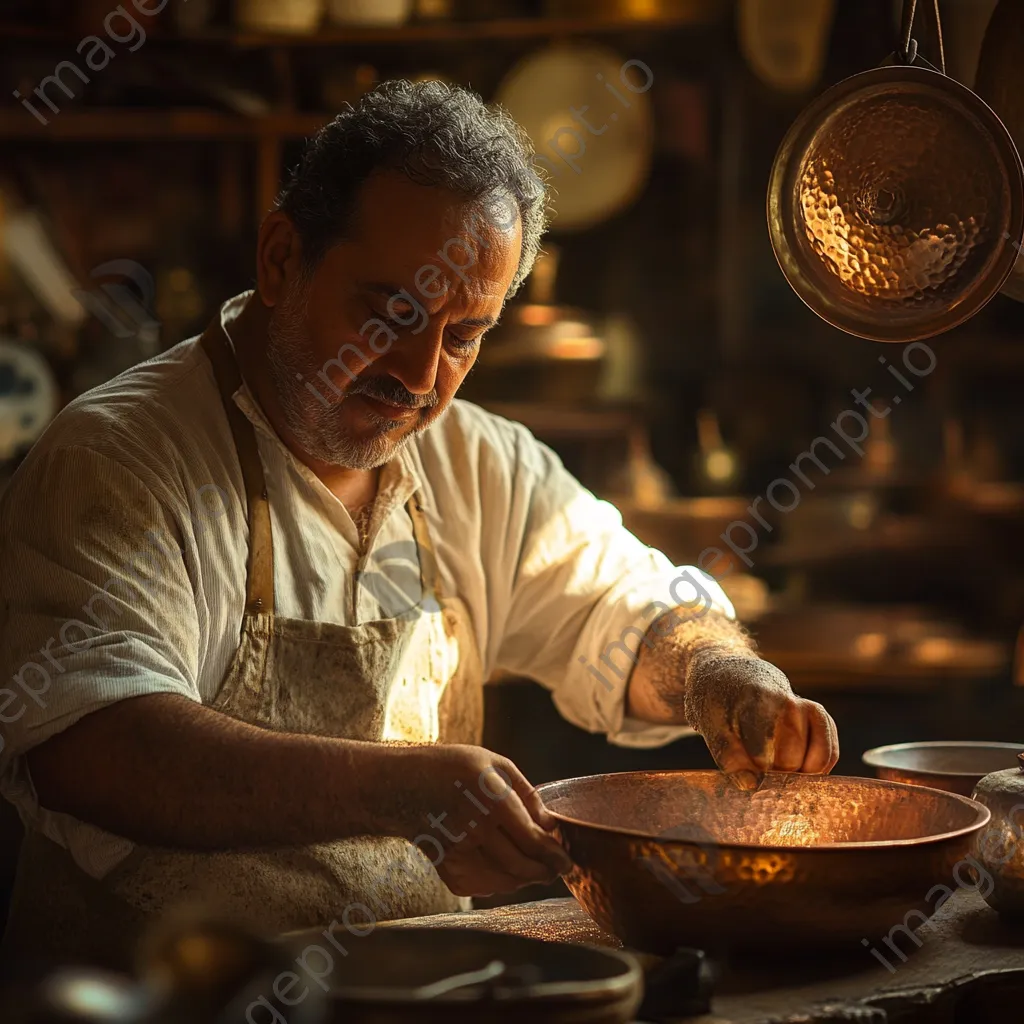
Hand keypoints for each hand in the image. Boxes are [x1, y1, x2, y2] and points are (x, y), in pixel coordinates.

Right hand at [386, 744, 572, 897]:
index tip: (568, 862)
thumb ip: (527, 794)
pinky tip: (503, 865)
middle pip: (523, 866)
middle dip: (546, 872)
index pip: (533, 841)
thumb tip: (551, 827)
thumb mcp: (494, 764)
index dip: (556, 857)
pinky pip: (485, 886)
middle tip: (556, 869)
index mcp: (492, 798)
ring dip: (526, 878)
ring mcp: (460, 852)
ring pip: (507, 881)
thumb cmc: (455, 769)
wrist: (402, 786)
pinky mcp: (448, 869)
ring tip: (534, 866)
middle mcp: (475, 828)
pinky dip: (502, 882)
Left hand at [685, 653, 838, 780]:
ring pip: (816, 763)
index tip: (747, 770)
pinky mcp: (823, 718)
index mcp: (757, 703)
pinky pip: (830, 756)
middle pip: (791, 763)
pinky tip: (794, 764)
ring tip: (775, 762)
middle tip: (759, 763)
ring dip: (797, 772)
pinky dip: (815, 768)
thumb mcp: (712, 728)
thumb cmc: (723, 706)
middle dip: (775, 772)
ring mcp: (810, 709)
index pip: (764, 755)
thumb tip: (750, 785)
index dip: (755, 772)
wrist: (739, 678)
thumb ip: (728, 757)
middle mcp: (789, 704)